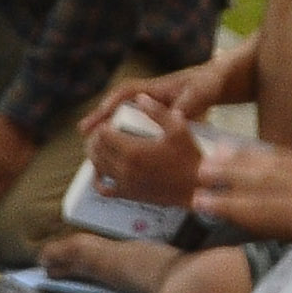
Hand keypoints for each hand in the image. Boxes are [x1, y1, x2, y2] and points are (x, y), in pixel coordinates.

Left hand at [84, 94, 201, 207]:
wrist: (196, 187)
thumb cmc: (190, 156)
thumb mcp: (178, 128)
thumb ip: (157, 111)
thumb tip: (140, 97)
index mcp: (134, 150)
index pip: (103, 135)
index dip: (102, 126)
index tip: (109, 123)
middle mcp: (125, 168)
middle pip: (97, 150)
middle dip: (95, 139)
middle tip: (102, 132)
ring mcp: (125, 183)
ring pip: (97, 167)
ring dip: (95, 155)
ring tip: (100, 146)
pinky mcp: (128, 194)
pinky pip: (104, 189)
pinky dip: (97, 180)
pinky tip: (101, 173)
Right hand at [89, 51, 236, 137]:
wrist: (218, 83)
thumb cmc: (209, 84)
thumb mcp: (204, 91)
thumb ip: (193, 100)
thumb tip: (177, 114)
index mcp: (156, 89)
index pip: (127, 92)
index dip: (111, 104)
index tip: (100, 116)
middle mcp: (148, 98)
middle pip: (118, 106)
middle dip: (100, 120)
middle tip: (84, 134)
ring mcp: (151, 110)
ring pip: (123, 119)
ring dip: (109, 133)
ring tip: (95, 149)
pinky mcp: (156, 121)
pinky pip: (134, 129)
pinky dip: (125, 142)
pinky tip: (120, 157)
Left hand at [192, 144, 291, 268]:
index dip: (277, 163)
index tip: (254, 157)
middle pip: (282, 167)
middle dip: (247, 162)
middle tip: (216, 155)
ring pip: (267, 181)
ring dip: (230, 179)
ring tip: (201, 176)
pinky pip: (266, 207)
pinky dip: (234, 204)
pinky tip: (211, 204)